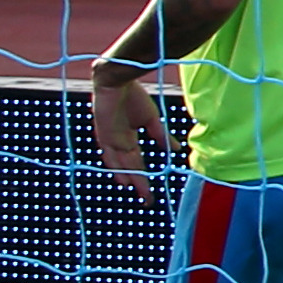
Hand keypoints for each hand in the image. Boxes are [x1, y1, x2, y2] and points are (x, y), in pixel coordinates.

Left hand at [88, 74, 156, 191]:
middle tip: (147, 201)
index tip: (149, 193)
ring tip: (139, 194)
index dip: (142, 177)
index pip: (136, 162)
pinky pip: (110, 156)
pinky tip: (123, 179)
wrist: (117, 81)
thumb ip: (161, 136)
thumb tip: (178, 150)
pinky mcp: (104, 135)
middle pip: (129, 168)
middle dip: (138, 184)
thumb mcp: (151, 119)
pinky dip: (117, 167)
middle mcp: (117, 143)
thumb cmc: (132, 96)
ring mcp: (110, 140)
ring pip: (121, 165)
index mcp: (127, 138)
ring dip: (130, 179)